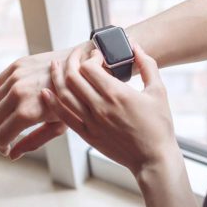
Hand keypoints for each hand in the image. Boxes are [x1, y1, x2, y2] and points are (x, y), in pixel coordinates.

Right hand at [0, 41, 93, 159]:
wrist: (85, 67)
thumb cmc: (76, 101)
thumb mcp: (59, 126)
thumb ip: (34, 141)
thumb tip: (12, 156)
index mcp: (28, 111)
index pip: (1, 135)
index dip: (2, 146)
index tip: (7, 149)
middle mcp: (18, 93)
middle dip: (2, 128)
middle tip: (14, 132)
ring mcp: (16, 77)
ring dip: (2, 109)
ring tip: (17, 113)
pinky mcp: (17, 65)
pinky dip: (3, 92)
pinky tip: (17, 96)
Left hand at [41, 43, 175, 176]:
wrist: (154, 159)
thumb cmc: (159, 126)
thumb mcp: (159, 91)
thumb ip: (148, 66)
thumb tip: (137, 47)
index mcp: (117, 94)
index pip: (89, 67)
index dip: (90, 56)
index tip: (98, 55)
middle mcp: (100, 107)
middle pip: (72, 77)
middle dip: (71, 61)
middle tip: (75, 56)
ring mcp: (91, 122)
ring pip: (63, 94)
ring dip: (56, 77)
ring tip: (55, 66)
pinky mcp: (87, 135)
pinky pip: (63, 116)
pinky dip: (51, 102)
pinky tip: (46, 92)